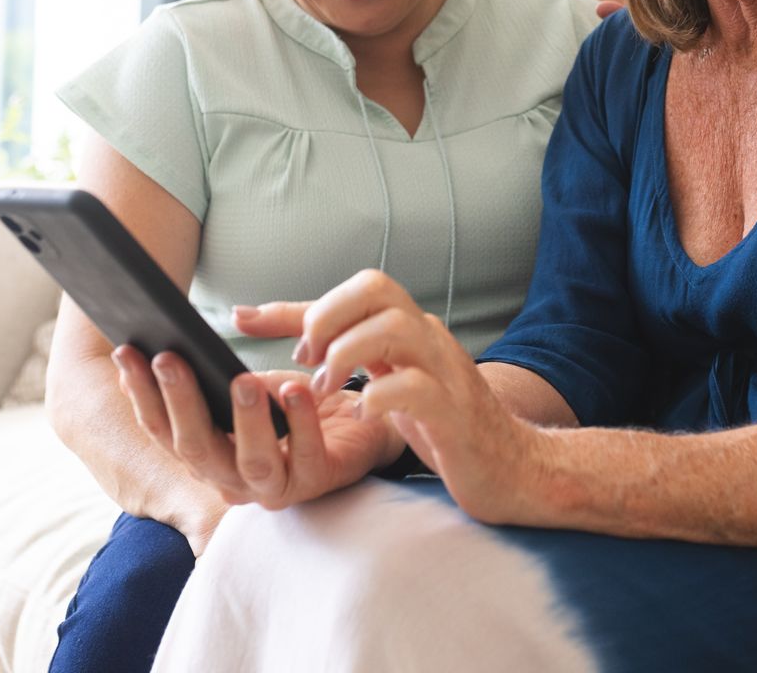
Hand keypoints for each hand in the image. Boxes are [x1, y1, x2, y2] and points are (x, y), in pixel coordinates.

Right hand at [111, 346, 401, 511]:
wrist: (361, 417)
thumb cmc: (298, 399)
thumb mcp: (250, 375)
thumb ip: (212, 364)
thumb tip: (164, 340)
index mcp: (208, 451)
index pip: (163, 427)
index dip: (141, 392)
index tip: (126, 350)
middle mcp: (231, 477)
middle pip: (194, 448)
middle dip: (179, 400)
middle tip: (170, 357)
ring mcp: (274, 487)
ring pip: (250, 462)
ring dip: (244, 419)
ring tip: (243, 379)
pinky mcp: (317, 482)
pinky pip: (307, 456)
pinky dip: (301, 423)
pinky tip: (297, 390)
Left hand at [236, 270, 544, 524]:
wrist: (514, 468)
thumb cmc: (444, 426)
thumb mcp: (391, 384)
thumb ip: (349, 359)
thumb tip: (278, 339)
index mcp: (409, 333)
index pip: (353, 293)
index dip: (293, 305)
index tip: (242, 319)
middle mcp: (428, 340)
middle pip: (377, 288)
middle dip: (327, 315)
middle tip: (304, 358)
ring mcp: (446, 371)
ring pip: (396, 327)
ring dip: (346, 352)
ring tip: (323, 388)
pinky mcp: (455, 413)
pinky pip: (416, 387)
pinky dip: (380, 396)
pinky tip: (362, 414)